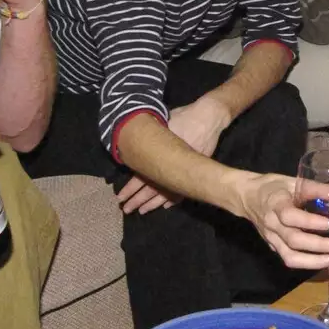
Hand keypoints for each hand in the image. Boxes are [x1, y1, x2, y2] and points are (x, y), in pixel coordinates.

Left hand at [115, 97, 232, 213]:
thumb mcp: (162, 123)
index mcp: (159, 157)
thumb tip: (132, 142)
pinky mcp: (195, 171)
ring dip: (154, 203)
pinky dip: (173, 198)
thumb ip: (149, 137)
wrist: (208, 118)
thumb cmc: (184, 117)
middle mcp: (170, 167)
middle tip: (126, 210)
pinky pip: (183, 190)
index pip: (141, 178)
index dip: (130, 189)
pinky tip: (166, 205)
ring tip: (143, 211)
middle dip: (138, 200)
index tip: (120, 198)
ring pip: (166, 193)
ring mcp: (184, 171)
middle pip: (151, 189)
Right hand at [232, 173, 328, 269]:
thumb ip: (324, 191)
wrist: (247, 197)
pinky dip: (308, 263)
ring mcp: (271, 238)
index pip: (290, 215)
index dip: (310, 221)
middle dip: (320, 245)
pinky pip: (289, 259)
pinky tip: (324, 260)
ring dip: (315, 261)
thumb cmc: (275, 187)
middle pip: (294, 240)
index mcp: (276, 203)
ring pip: (290, 256)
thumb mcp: (298, 182)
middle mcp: (272, 224)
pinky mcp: (273, 247)